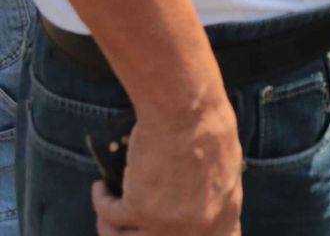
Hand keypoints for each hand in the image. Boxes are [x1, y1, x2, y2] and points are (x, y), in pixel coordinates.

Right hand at [93, 91, 241, 235]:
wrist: (187, 110)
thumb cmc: (208, 124)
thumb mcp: (226, 163)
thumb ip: (214, 192)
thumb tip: (198, 204)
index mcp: (225, 212)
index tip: (170, 230)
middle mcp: (198, 226)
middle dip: (137, 234)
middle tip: (126, 224)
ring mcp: (167, 224)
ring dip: (111, 226)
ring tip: (108, 207)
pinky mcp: (138, 210)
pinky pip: (110, 216)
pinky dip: (101, 201)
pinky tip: (100, 188)